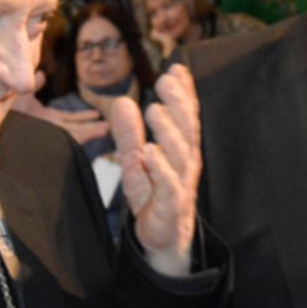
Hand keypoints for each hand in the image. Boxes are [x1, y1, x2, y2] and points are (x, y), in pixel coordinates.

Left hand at [10, 82, 111, 145]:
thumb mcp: (20, 92)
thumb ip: (33, 85)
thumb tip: (41, 74)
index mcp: (41, 118)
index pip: (66, 120)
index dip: (82, 118)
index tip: (96, 115)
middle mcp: (44, 128)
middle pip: (73, 129)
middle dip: (91, 128)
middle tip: (109, 128)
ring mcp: (43, 133)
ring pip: (71, 135)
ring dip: (90, 132)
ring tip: (107, 130)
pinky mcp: (42, 137)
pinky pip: (63, 140)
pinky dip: (79, 137)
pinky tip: (92, 133)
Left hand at [110, 64, 200, 275]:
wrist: (163, 239)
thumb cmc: (153, 196)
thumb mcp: (136, 161)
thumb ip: (129, 133)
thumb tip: (121, 102)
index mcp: (181, 149)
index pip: (186, 116)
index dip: (184, 93)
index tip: (177, 68)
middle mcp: (186, 163)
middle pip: (186, 130)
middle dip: (178, 104)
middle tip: (165, 80)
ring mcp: (181, 184)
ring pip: (179, 154)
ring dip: (167, 131)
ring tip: (153, 109)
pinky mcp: (171, 205)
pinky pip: (168, 185)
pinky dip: (161, 168)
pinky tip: (150, 151)